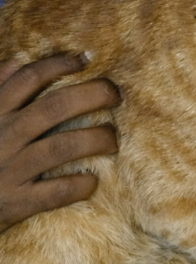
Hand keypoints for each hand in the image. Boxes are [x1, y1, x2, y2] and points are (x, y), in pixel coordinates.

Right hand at [0, 55, 119, 232]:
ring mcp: (8, 171)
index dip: (59, 65)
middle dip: (92, 96)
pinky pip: (56, 192)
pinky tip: (92, 181)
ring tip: (112, 139)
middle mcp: (2, 137)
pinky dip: (79, 184)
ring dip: (95, 139)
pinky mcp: (14, 203)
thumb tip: (15, 62)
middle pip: (54, 107)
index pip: (28, 79)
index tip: (87, 59)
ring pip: (61, 147)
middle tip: (116, 95)